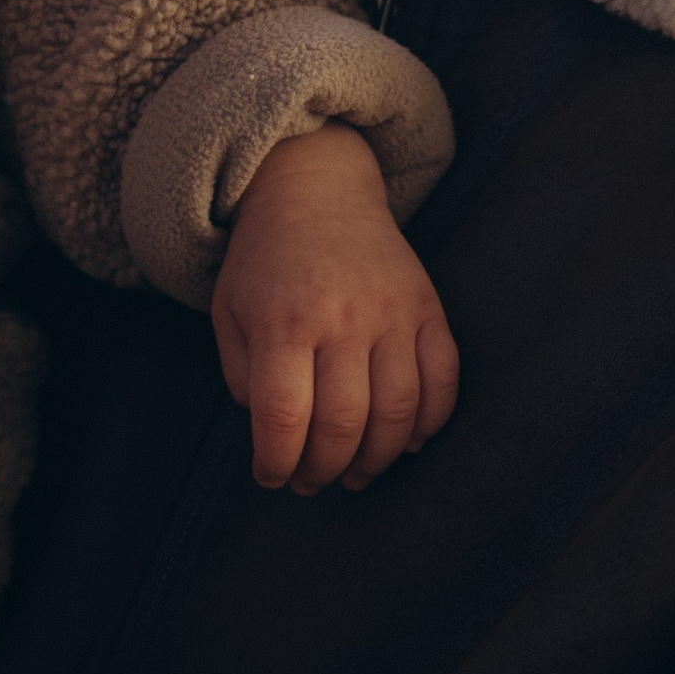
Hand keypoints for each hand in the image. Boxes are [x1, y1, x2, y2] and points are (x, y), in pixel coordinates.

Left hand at [212, 124, 459, 494]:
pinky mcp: (427, 308)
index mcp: (284, 321)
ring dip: (376, 459)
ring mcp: (392, 312)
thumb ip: (244, 379)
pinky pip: (444, 379)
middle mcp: (343, 317)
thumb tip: (277, 437)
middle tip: (310, 483)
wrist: (316, 190)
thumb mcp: (230, 315)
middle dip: (323, 470)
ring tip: (353, 473)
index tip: (270, 478)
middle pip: (343, 423)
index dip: (276, 463)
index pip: (284, 417)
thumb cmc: (264, 263)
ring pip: (398, 412)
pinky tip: (404, 442)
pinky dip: (429, 423)